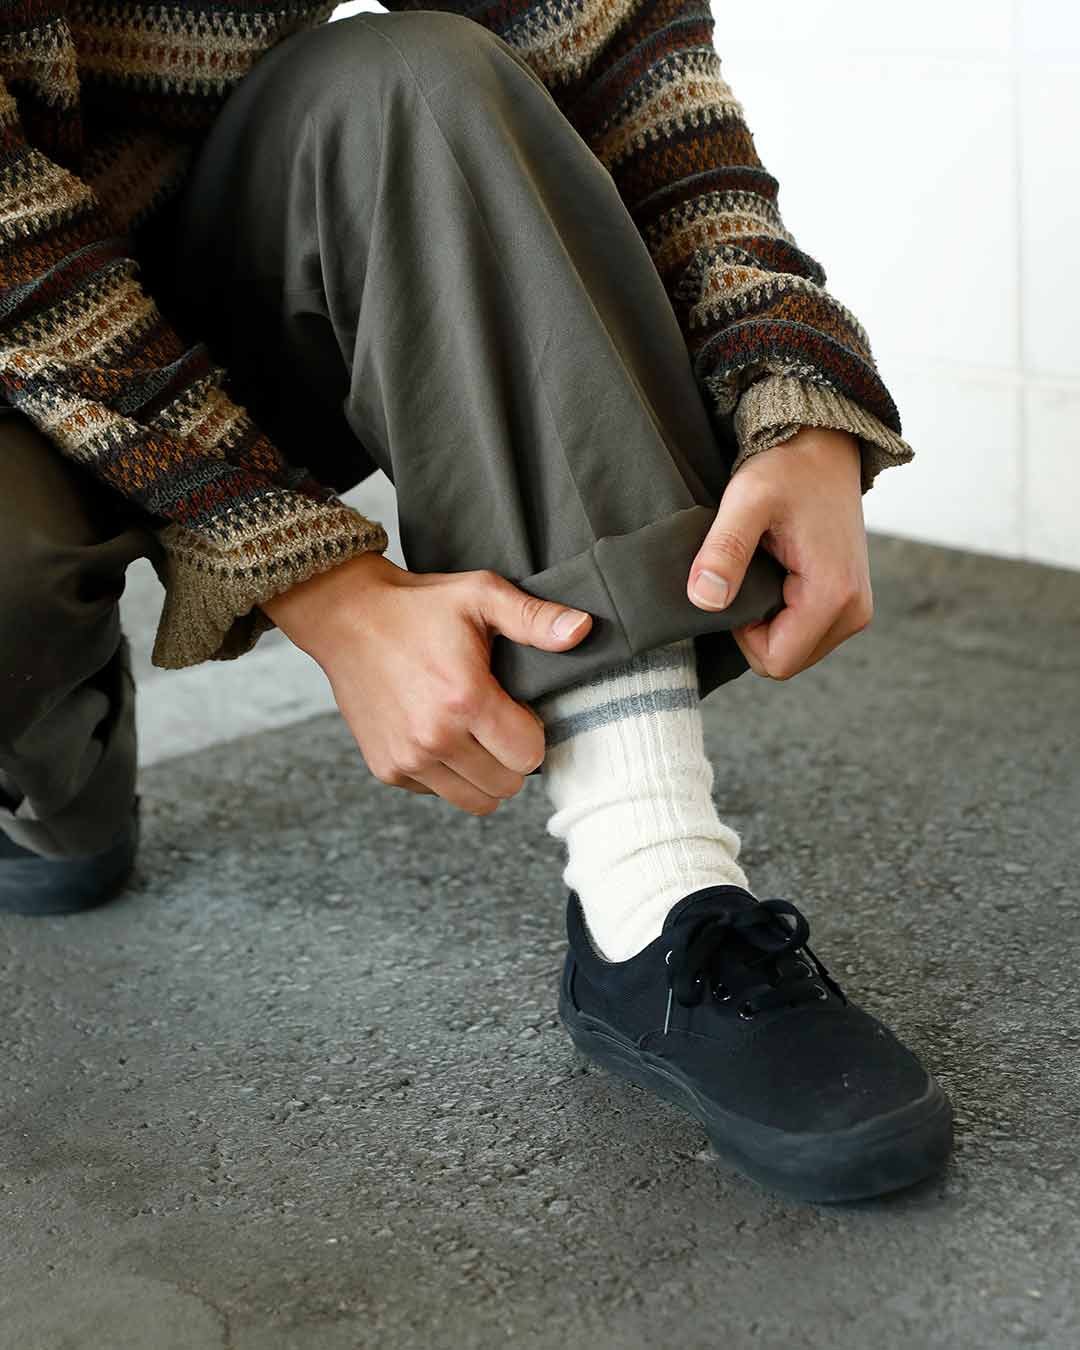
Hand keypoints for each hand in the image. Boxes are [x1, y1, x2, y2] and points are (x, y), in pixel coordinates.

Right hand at [262, 554, 591, 813]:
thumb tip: (584, 630)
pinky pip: (439, 793)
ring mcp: (407, 759)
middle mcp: (434, 738)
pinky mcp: (387, 769)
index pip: (530, 754)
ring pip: (476, 801)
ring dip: (483, 774)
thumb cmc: (419, 606)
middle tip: (495, 720)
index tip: (515, 706)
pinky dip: (447, 774)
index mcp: (465, 699)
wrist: (346, 616)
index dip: (531, 731)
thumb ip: (535, 619)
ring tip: (471, 732)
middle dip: (511, 756)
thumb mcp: (481, 596)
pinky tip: (438, 734)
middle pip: (507, 785)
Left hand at [687, 427, 871, 679]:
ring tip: (765, 567)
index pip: (776, 662)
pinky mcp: (849, 602)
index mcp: (833, 595)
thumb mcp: (747, 500)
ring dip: (769, 621)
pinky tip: (777, 572)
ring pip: (794, 649)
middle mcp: (854, 611)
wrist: (822, 446)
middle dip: (756, 630)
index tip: (736, 584)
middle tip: (748, 573)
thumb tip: (704, 601)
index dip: (742, 633)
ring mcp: (855, 609)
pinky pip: (804, 632)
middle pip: (785, 660)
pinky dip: (783, 613)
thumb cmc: (786, 468)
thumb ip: (725, 550)